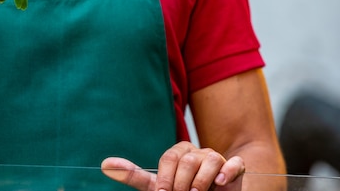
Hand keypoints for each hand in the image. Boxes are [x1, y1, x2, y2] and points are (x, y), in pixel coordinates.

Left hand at [101, 142, 244, 190]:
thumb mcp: (157, 187)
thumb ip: (133, 175)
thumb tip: (104, 164)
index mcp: (179, 153)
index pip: (170, 158)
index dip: (166, 178)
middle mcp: (198, 152)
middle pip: (188, 160)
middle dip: (183, 184)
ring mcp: (217, 159)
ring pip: (210, 160)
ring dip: (202, 183)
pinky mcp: (235, 168)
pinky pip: (234, 163)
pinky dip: (228, 171)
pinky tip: (221, 183)